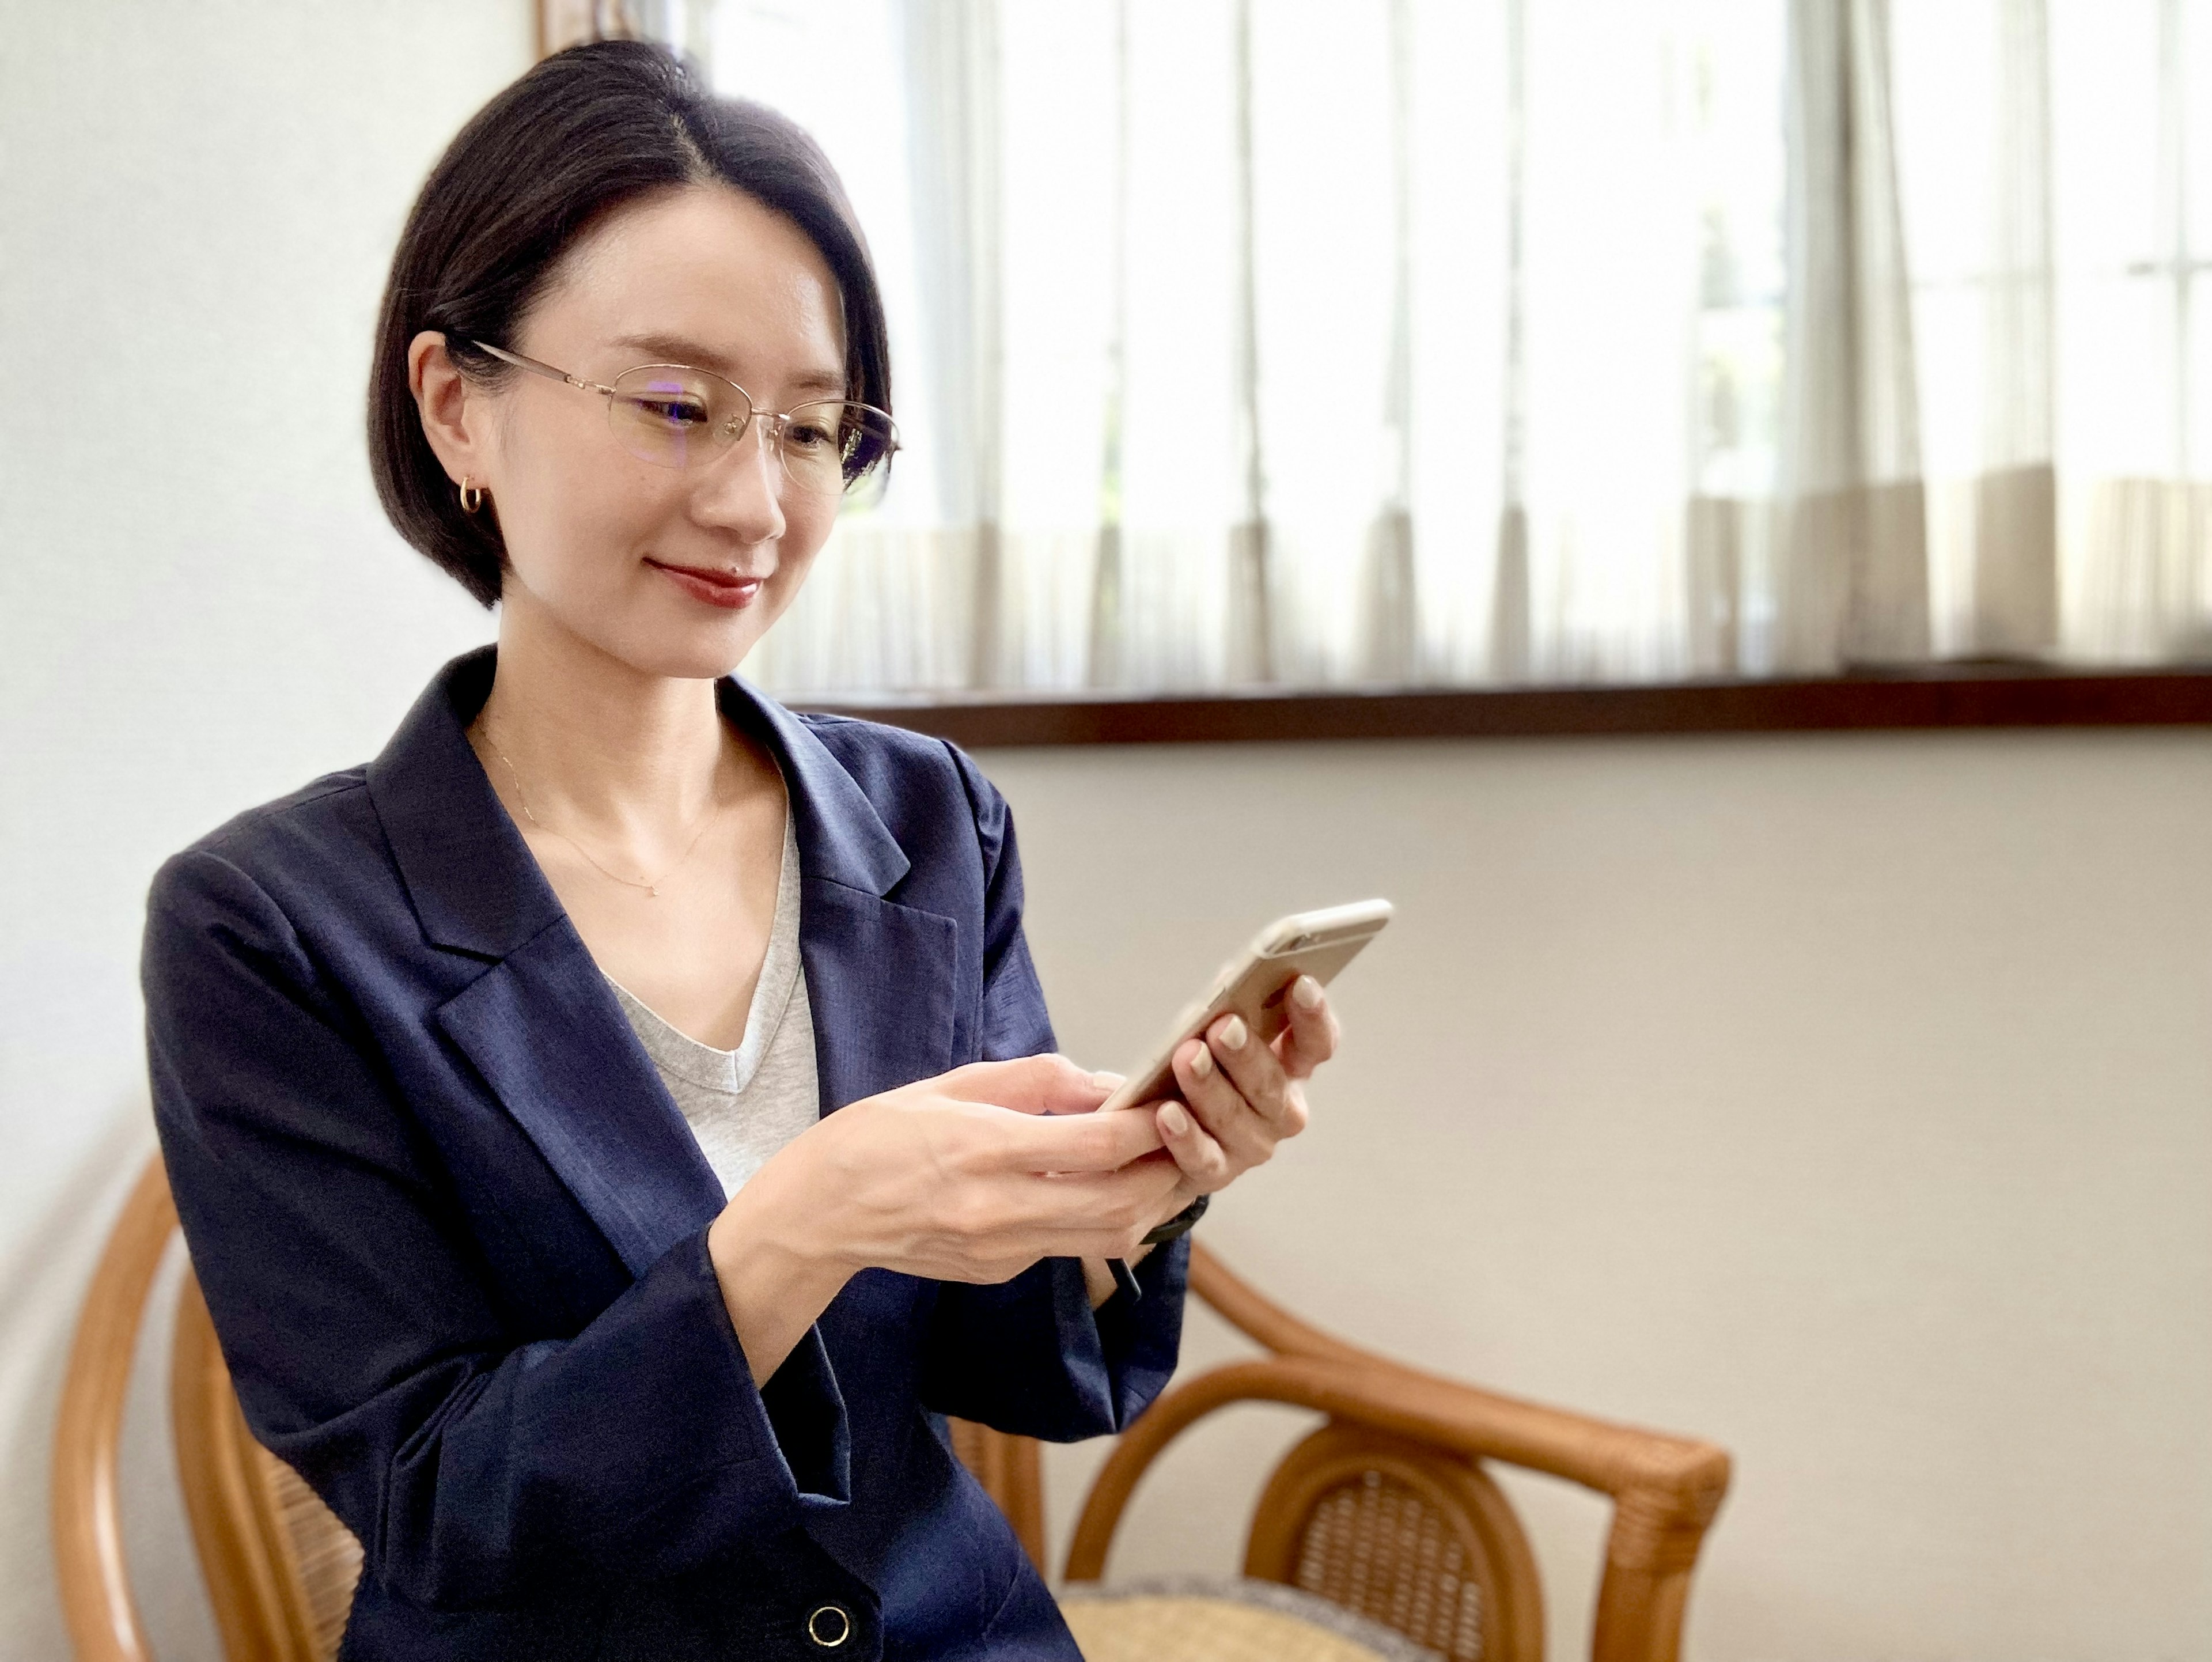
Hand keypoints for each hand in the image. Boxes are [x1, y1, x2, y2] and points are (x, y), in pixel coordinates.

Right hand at [708, 1055, 1184, 1377]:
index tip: (1173, 1101)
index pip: (1098, 1146)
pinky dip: (1100, 1217)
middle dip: (1168, 1173)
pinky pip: (1069, 1245)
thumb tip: (1109, 1083)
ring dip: (1149, 1204)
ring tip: (1163, 1166)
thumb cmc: (882, 1133)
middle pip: (1121, 1204)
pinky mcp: (999, 1272)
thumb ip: (1039, 1080)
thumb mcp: (956, 1083)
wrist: (820, 1212)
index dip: (1150, 1127)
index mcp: (985, 1149)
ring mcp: (1001, 1250)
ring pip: (1110, 1238)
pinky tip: (1100, 1188)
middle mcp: (999, 1210)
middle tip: (1189, 1139)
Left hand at [1150, 974, 1337, 1204]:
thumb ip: (1231, 1008)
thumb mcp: (1219, 1034)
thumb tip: (1228, 980)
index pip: (1316, 1043)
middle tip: (1223, 1026)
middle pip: (1272, 1084)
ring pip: (1236, 1117)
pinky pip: (1203, 1157)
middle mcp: (1282, 1110)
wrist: (1167, 1137)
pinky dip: (1186, 1135)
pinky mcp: (1217, 1172)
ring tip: (1187, 1057)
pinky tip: (1167, 1113)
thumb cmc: (1203, 1067)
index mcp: (1292, 1067)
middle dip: (1247, 1054)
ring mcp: (1253, 1144)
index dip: (1312, 1016)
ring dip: (1211, 1087)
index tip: (1300, 983)